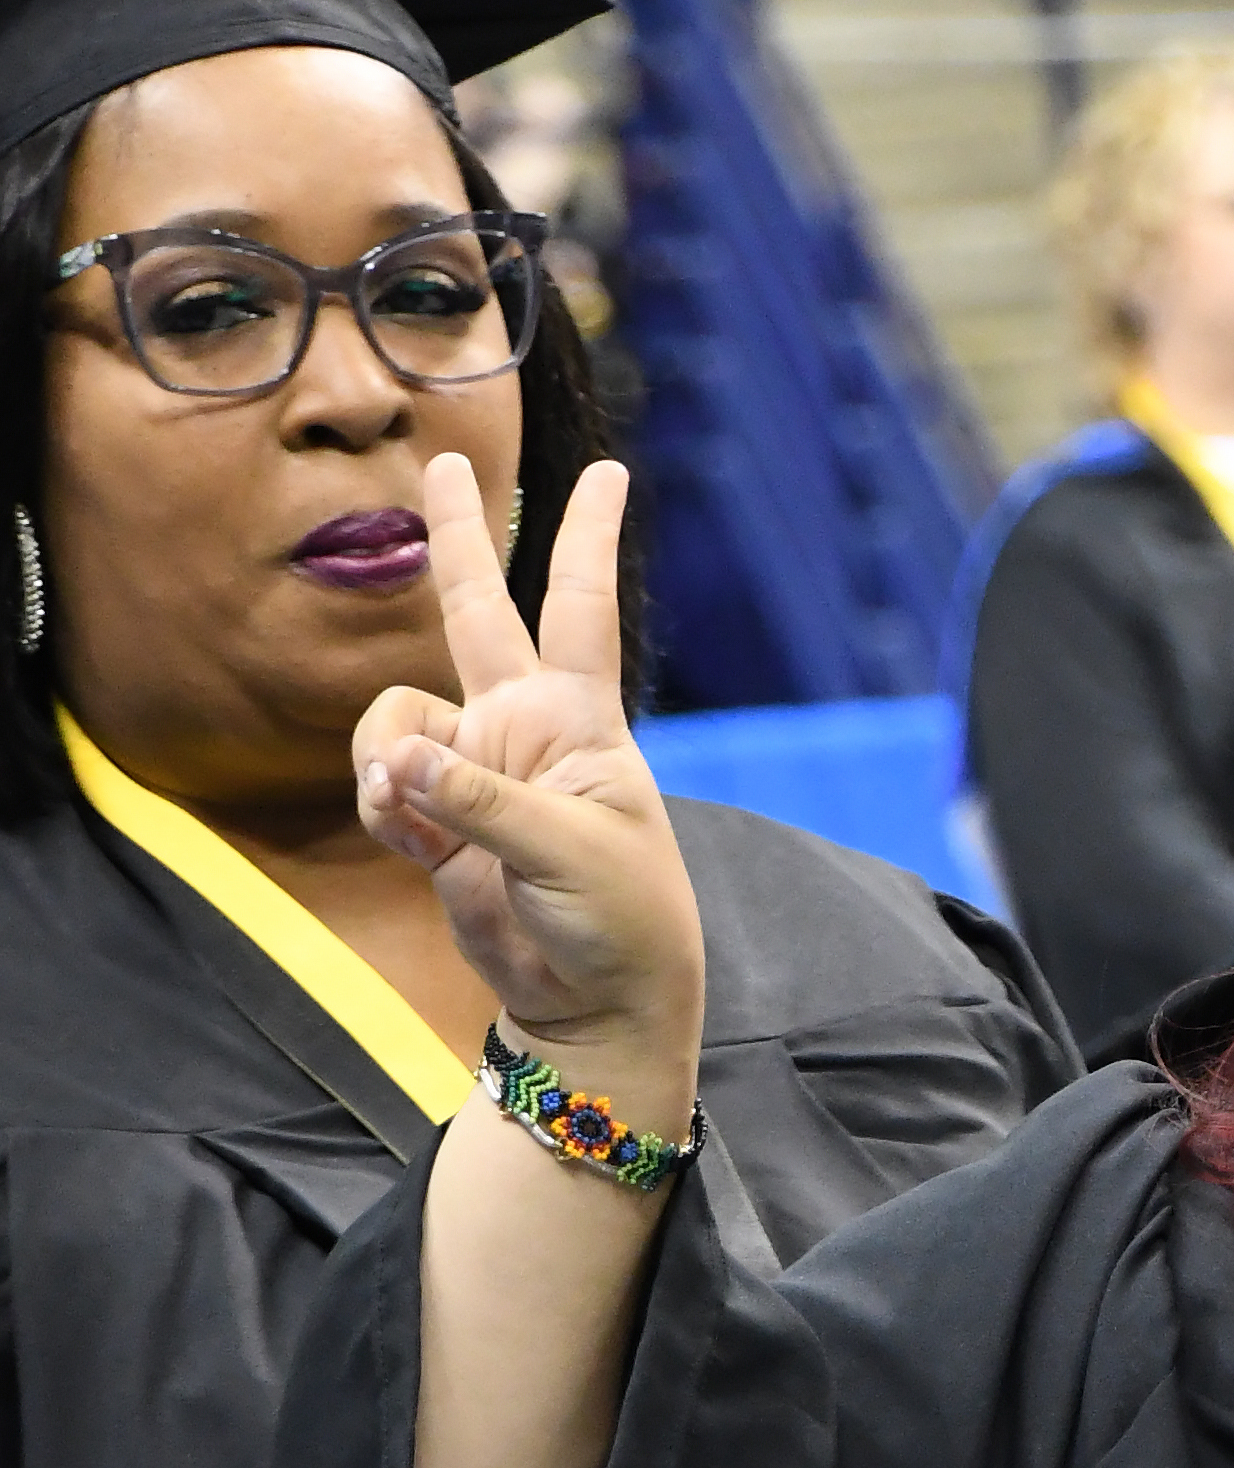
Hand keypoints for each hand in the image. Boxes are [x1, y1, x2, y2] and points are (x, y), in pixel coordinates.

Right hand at [354, 453, 704, 1124]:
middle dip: (460, 540)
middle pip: (479, 613)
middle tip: (440, 465)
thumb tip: (400, 756)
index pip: (584, 608)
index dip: (590, 538)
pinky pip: (382, 783)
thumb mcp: (563, 853)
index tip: (615, 472)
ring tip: (414, 812)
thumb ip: (478, 799)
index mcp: (580, 721)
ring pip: (396, 717)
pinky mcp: (437, 818)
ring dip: (387, 758)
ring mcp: (476, 770)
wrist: (591, 1002)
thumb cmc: (618, 922)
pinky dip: (385, 809)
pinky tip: (415, 846)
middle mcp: (524, 729)